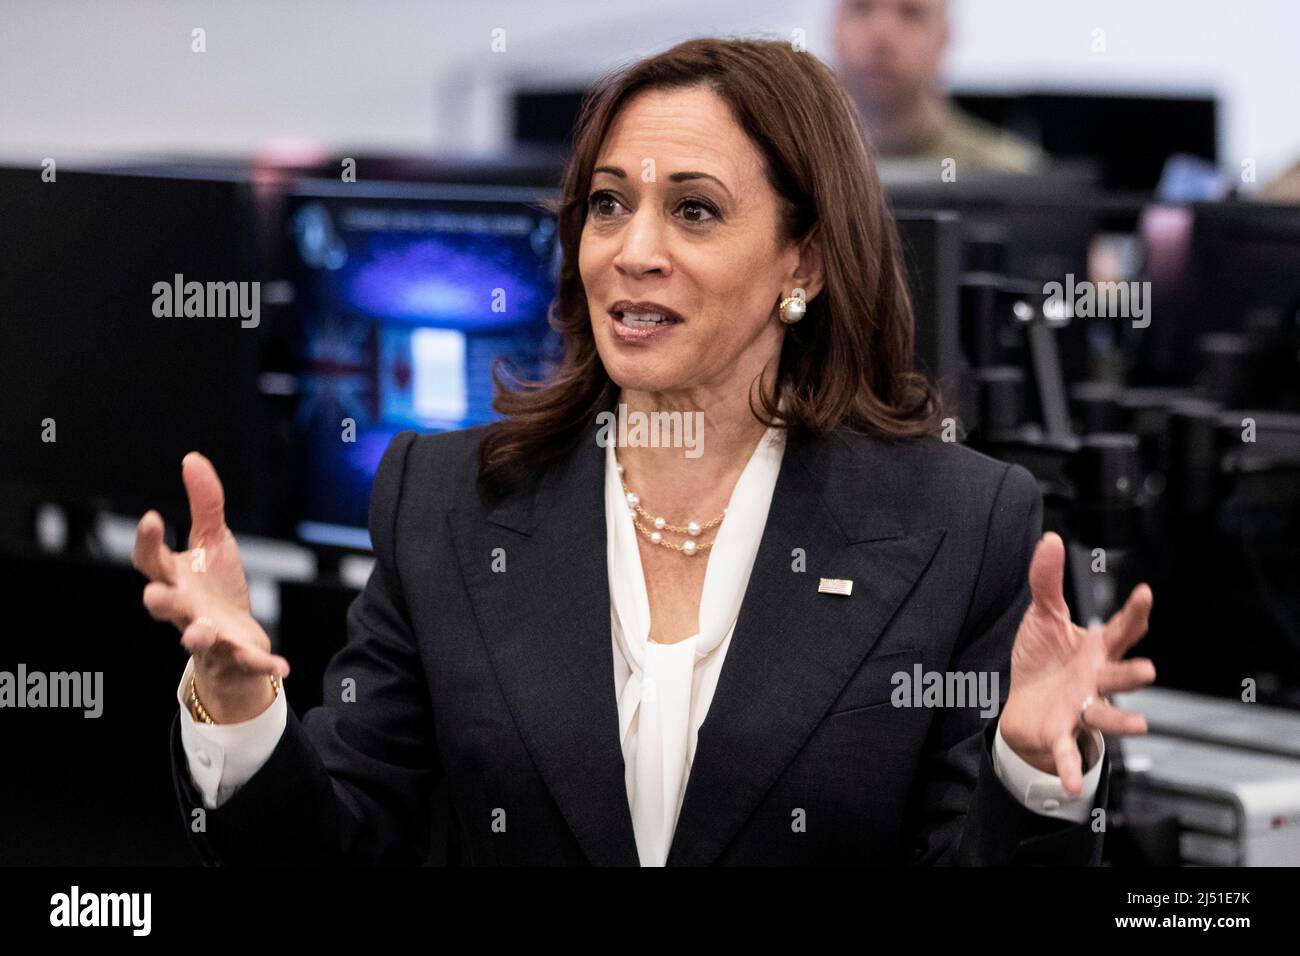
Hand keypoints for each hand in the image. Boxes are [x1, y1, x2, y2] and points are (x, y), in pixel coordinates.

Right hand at [132, 451, 289, 722]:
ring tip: (199, 631)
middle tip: (153, 596)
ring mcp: (209, 633)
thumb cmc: (214, 586)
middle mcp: (185, 608)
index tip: (152, 517)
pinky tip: (283, 666)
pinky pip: (249, 661)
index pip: (152, 560)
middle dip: (159, 602)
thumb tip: (193, 458)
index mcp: (175, 578)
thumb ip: (204, 504)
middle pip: (165, 606)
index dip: (149, 541)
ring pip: (196, 637)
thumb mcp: (212, 541)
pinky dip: (264, 664)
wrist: (234, 636)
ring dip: (196, 635)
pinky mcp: (237, 652)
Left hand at [999, 532, 1155, 794]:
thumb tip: (1050, 538)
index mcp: (1096, 650)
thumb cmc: (1043, 661)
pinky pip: (1067, 752)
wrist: (1023, 706)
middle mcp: (1095, 681)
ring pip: (1104, 714)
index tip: (1145, 594)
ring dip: (1120, 720)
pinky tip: (1073, 786)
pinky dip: (1070, 768)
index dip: (1134, 614)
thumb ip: (1047, 580)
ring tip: (1138, 725)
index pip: (1120, 630)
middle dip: (1133, 674)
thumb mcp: (1043, 616)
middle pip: (1119, 675)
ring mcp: (1081, 709)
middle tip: (1149, 670)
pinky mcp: (1060, 733)